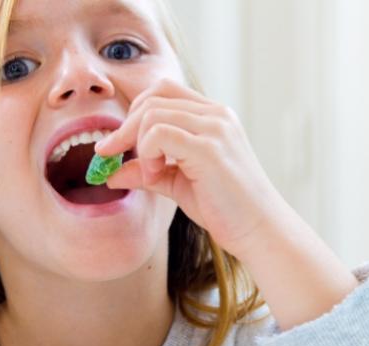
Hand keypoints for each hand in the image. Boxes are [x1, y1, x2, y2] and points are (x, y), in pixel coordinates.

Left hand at [95, 78, 288, 258]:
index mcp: (212, 116)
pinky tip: (156, 174)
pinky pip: (159, 134)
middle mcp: (216, 114)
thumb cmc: (224, 207)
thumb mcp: (177, 184)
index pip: (162, 91)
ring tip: (151, 173)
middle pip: (152, 97)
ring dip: (137, 143)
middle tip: (110, 155)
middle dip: (124, 128)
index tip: (113, 145)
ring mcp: (215, 128)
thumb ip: (147, 172)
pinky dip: (147, 153)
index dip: (132, 114)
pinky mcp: (209, 148)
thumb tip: (110, 174)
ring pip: (152, 113)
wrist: (258, 230)